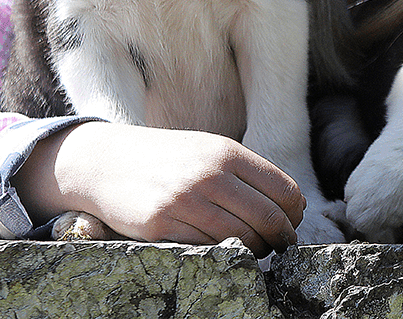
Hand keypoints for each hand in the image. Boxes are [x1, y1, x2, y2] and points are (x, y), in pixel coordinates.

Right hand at [13, 122, 305, 255]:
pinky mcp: (161, 225)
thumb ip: (246, 172)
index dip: (294, 212)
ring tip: (255, 248)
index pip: (283, 189)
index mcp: (227, 152)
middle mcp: (209, 174)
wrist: (108, 161)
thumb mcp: (209, 150)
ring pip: (242, 237)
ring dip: (256, 249)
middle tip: (280, 244)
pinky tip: (225, 250)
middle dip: (281, 236)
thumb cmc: (168, 158)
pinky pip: (207, 248)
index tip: (293, 221)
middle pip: (268, 217)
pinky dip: (223, 253)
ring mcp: (185, 200)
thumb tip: (293, 202)